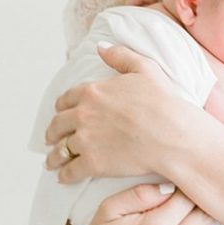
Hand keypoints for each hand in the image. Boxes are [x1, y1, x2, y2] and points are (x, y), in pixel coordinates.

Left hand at [45, 43, 187, 181]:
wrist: (172, 134)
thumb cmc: (163, 101)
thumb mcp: (144, 68)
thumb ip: (120, 56)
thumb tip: (100, 46)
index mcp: (92, 92)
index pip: (66, 99)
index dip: (62, 107)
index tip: (60, 112)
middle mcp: (83, 115)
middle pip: (58, 125)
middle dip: (53, 132)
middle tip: (51, 138)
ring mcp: (86, 140)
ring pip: (61, 150)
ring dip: (54, 156)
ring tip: (52, 162)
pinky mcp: (92, 164)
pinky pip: (71, 171)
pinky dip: (65, 175)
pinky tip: (64, 177)